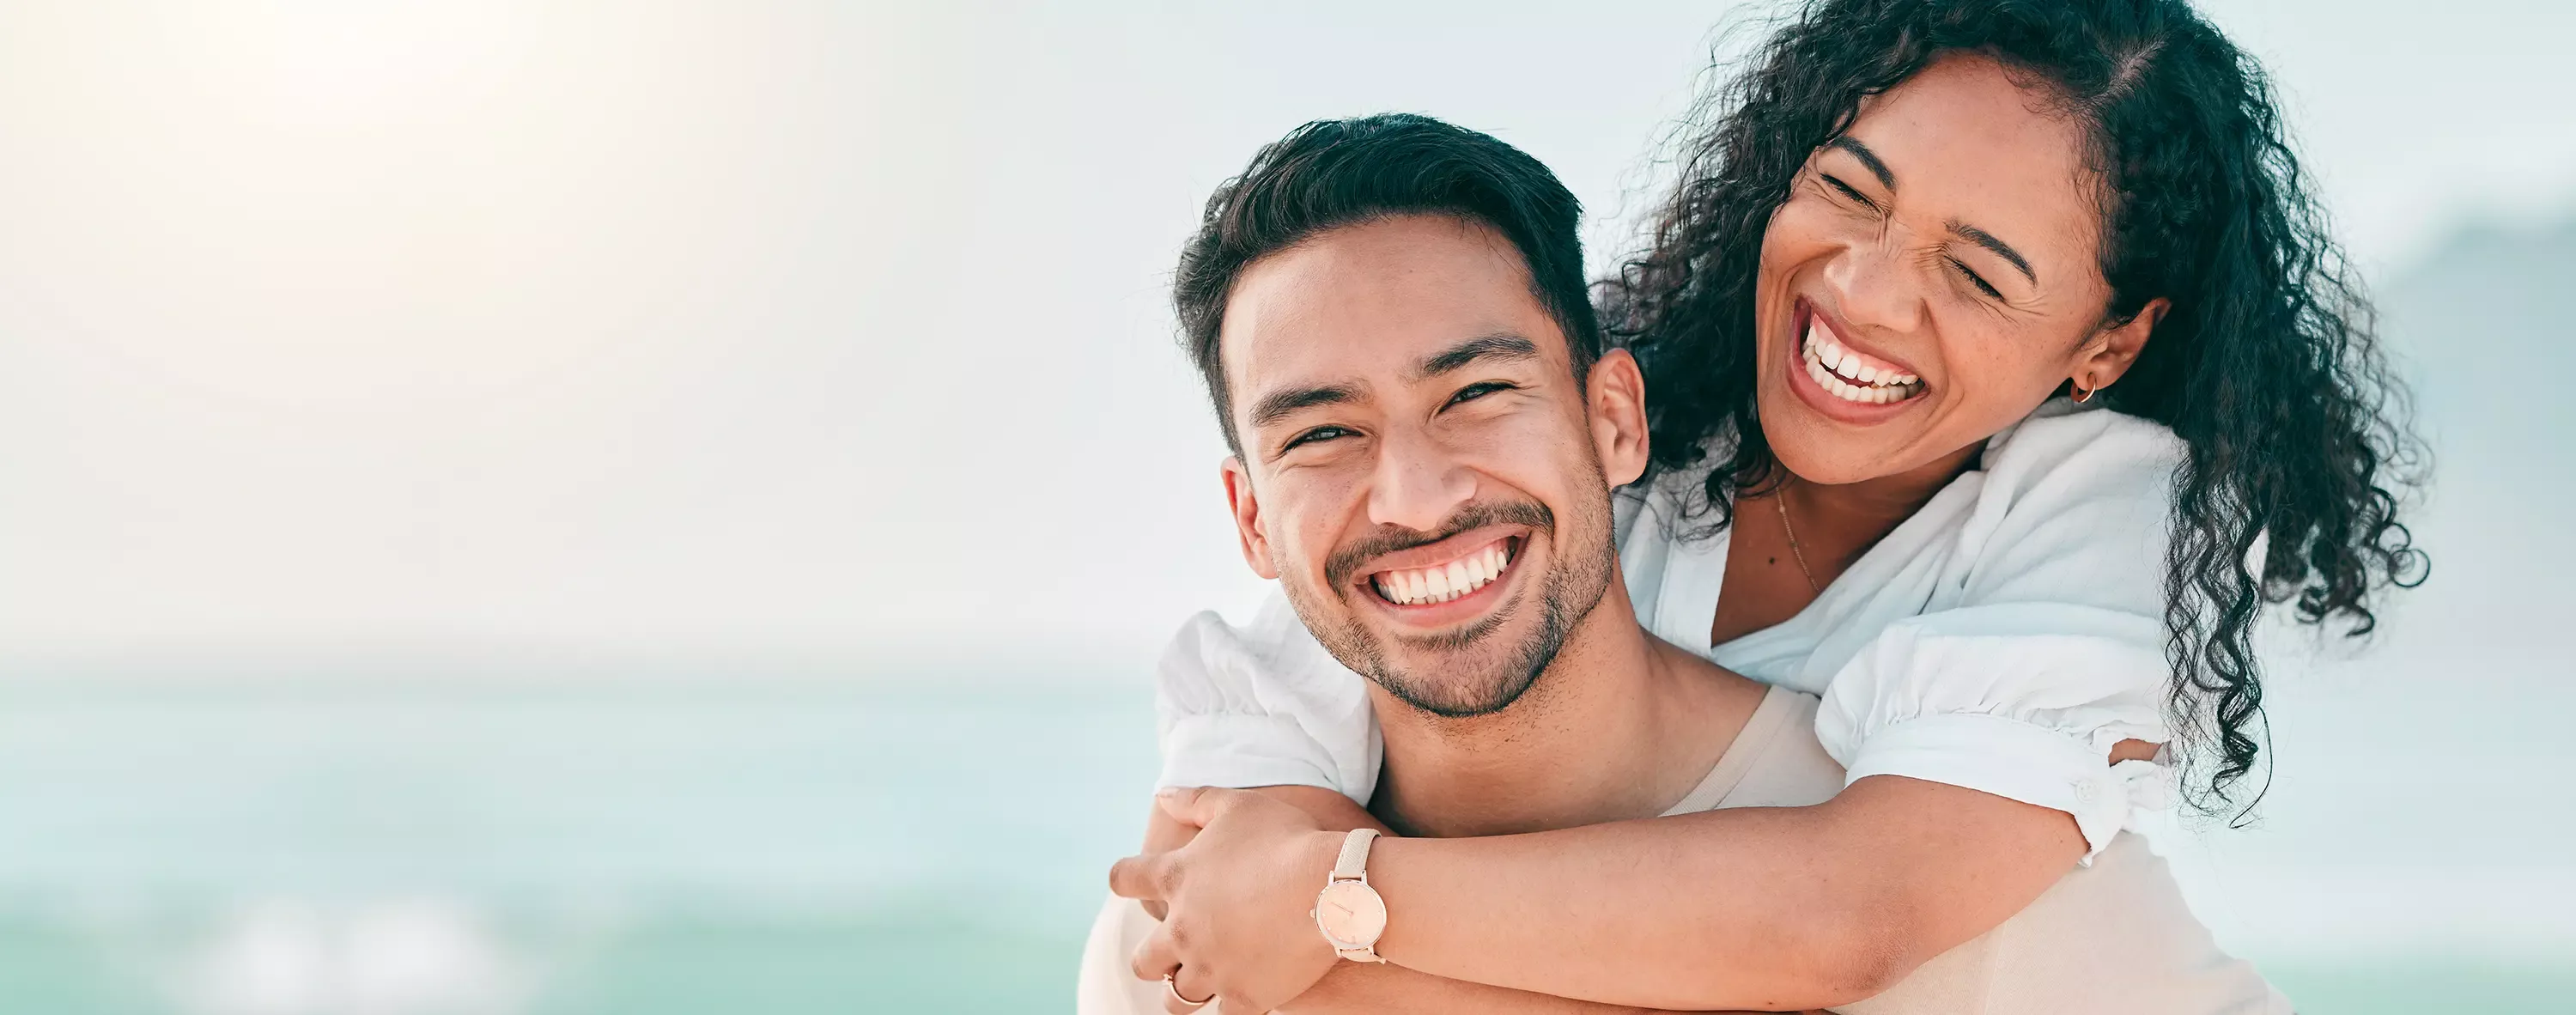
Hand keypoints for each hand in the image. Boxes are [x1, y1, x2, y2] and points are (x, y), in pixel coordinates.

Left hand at [1109, 787, 1345, 1013]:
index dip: (1125, 879)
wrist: (1335, 888)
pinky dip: (1232, 1006)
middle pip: (1143, 961)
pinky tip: (1244, 994)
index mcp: (1176, 879)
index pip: (1126, 879)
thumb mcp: (1237, 805)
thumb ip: (1194, 800)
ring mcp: (1212, 968)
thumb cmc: (1287, 838)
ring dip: (1184, 990)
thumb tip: (1162, 795)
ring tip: (1202, 981)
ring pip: (1176, 998)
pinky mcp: (1246, 996)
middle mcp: (1183, 930)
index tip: (1130, 882)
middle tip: (1170, 952)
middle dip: (1152, 958)